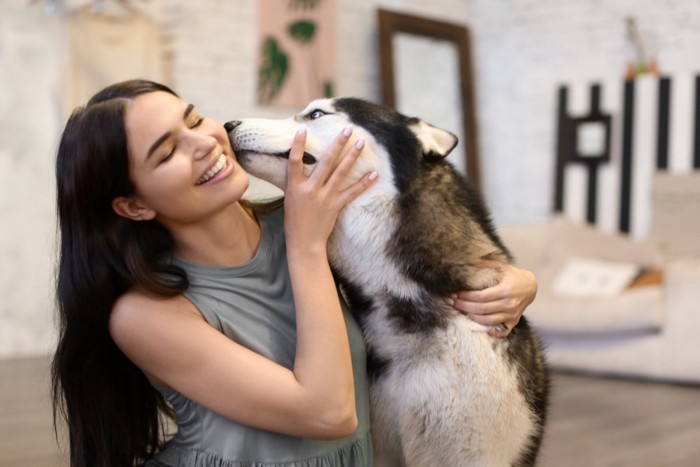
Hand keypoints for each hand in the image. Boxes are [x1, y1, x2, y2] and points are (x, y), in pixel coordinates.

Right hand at [284, 126, 376, 252]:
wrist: (304, 242)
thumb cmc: (294, 221)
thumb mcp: (290, 198)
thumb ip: (297, 181)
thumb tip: (302, 164)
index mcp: (295, 187)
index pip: (294, 161)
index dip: (297, 145)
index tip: (303, 129)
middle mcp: (310, 190)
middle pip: (326, 162)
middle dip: (338, 143)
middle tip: (348, 128)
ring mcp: (324, 198)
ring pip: (341, 173)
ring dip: (352, 156)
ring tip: (361, 142)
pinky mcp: (335, 206)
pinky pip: (352, 192)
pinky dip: (363, 183)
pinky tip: (374, 173)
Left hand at [446, 261, 536, 337]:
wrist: (531, 286)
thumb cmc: (512, 275)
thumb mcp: (500, 266)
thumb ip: (484, 265)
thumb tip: (465, 262)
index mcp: (506, 289)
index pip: (482, 296)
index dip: (466, 296)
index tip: (455, 293)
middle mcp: (510, 304)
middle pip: (482, 309)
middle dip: (464, 306)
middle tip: (451, 302)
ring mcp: (512, 315)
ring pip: (488, 321)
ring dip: (471, 317)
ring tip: (460, 311)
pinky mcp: (513, 322)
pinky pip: (501, 331)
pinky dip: (489, 330)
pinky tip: (477, 325)